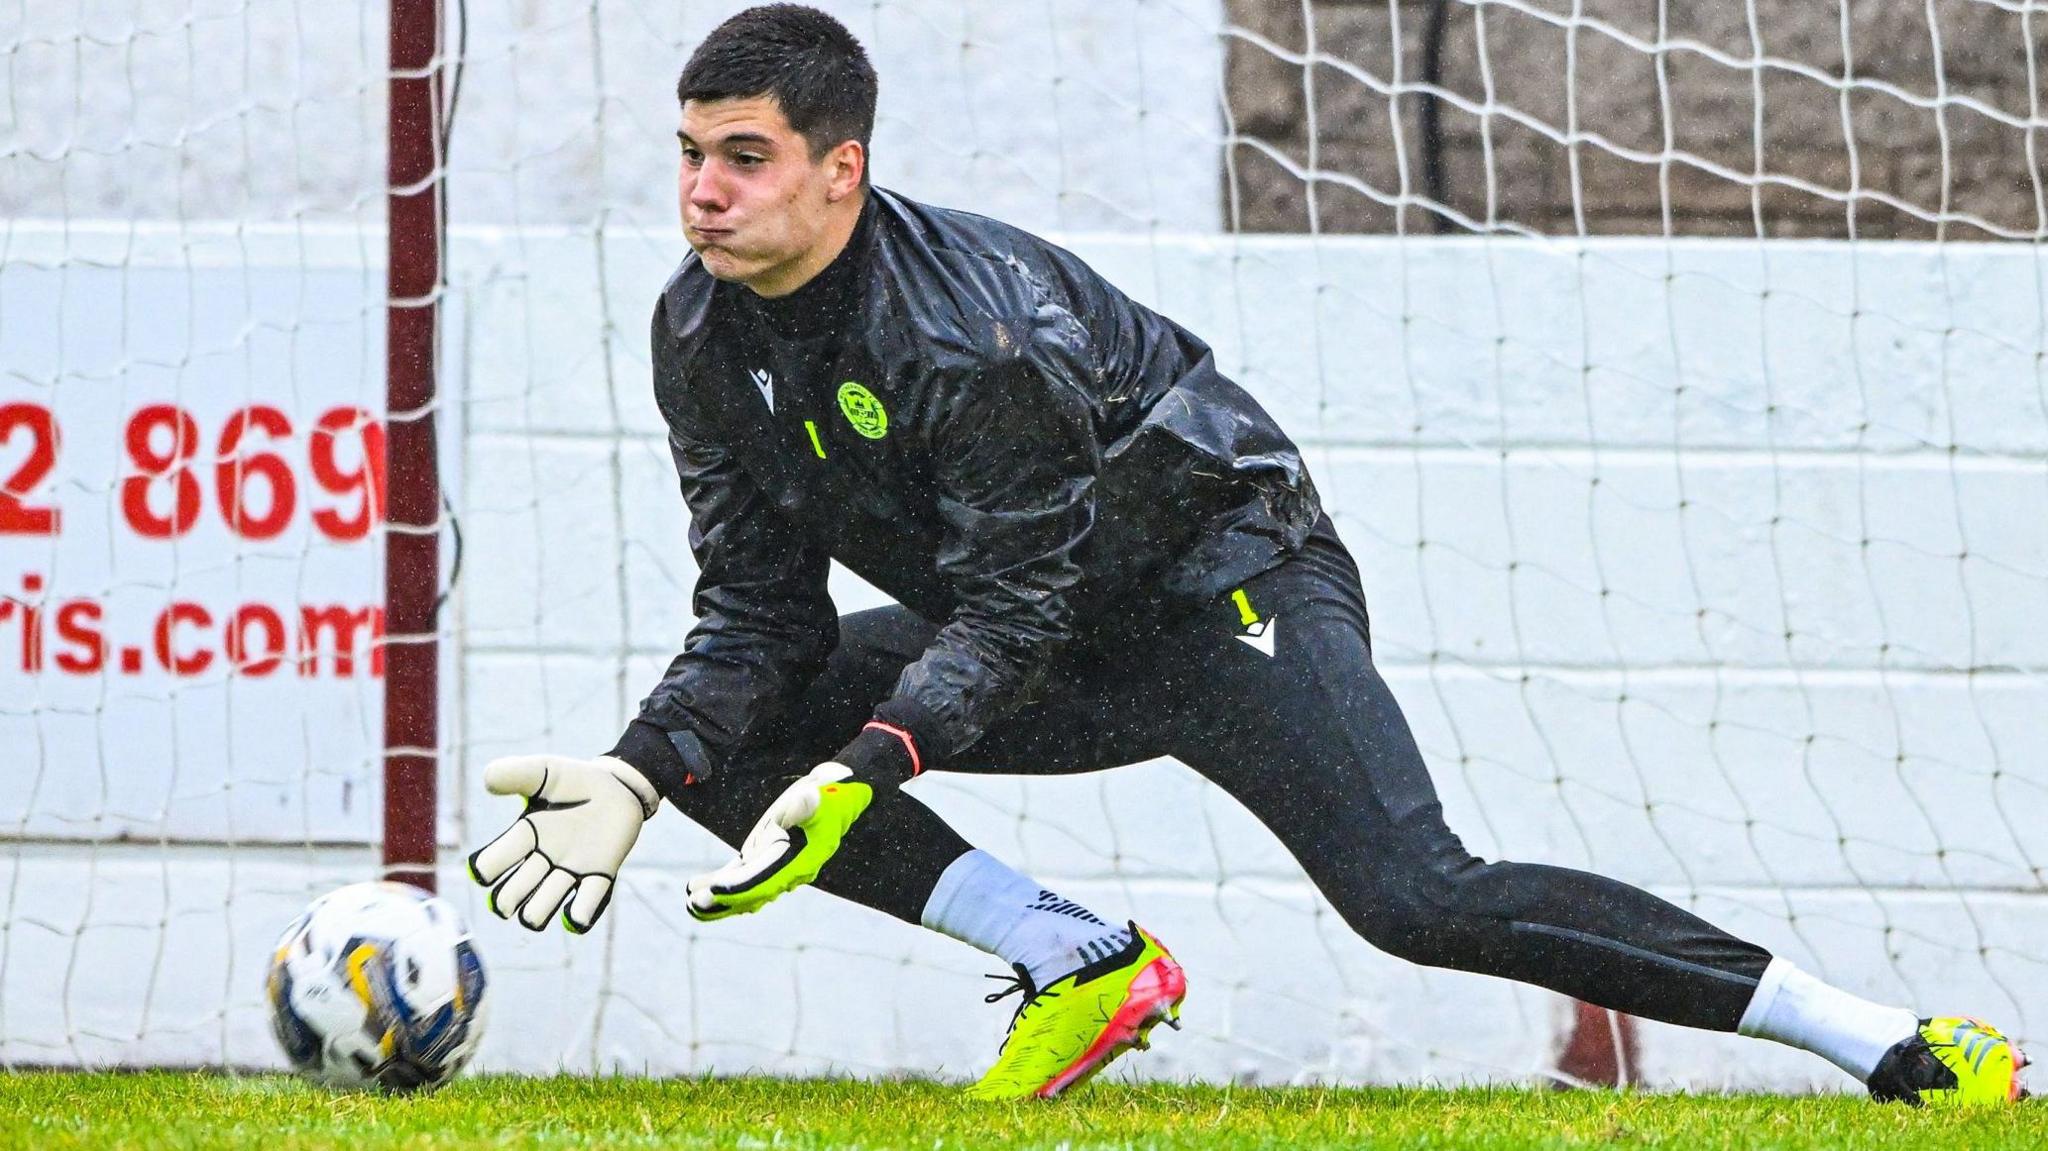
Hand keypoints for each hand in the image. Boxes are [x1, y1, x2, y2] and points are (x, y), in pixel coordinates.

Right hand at [466, 754, 658, 932]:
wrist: (620, 786)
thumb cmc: (575, 781)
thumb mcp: (545, 770)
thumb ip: (516, 773)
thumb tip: (487, 780)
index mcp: (523, 836)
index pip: (490, 865)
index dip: (485, 870)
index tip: (486, 868)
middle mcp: (541, 860)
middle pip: (510, 896)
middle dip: (508, 899)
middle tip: (519, 888)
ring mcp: (569, 871)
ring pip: (539, 909)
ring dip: (537, 911)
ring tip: (546, 899)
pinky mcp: (599, 875)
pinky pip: (585, 905)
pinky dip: (578, 916)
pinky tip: (576, 913)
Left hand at [686, 762, 872, 920]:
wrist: (834, 799)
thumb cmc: (827, 797)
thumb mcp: (820, 796)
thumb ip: (810, 803)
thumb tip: (808, 799)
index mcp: (799, 861)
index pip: (766, 879)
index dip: (741, 887)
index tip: (717, 890)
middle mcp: (787, 872)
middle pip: (751, 894)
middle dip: (723, 901)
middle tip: (695, 905)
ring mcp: (774, 869)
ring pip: (743, 892)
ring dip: (718, 900)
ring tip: (691, 904)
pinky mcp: (763, 858)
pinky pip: (740, 878)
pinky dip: (720, 885)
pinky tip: (697, 887)